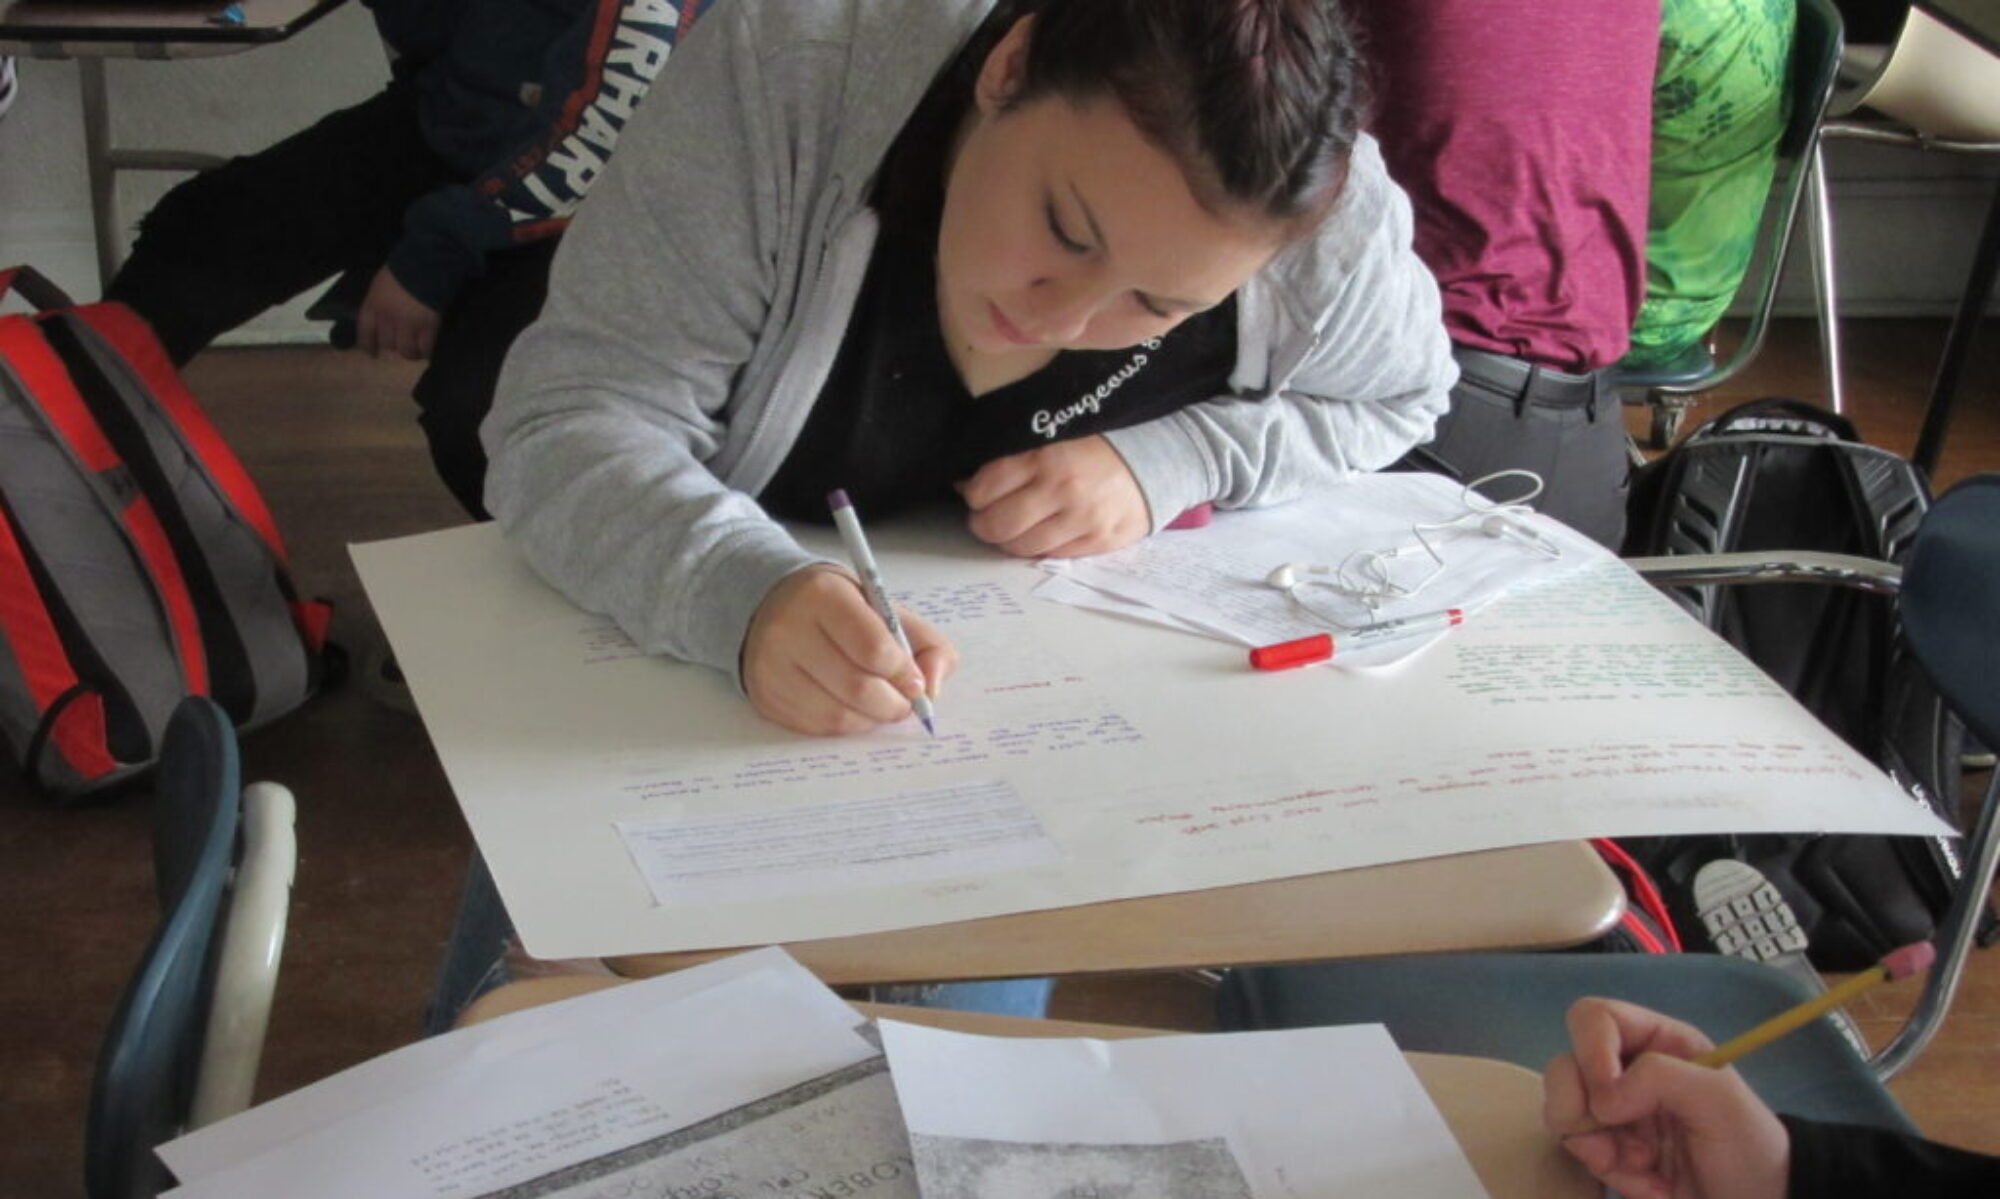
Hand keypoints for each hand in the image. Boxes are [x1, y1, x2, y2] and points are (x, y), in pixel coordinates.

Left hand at [355, 267, 440, 360]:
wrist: (426, 263)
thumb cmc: (402, 266)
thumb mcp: (382, 283)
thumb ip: (380, 301)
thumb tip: (384, 315)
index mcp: (372, 306)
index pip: (365, 334)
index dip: (368, 346)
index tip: (373, 354)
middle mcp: (387, 319)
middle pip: (388, 345)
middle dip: (395, 346)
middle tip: (403, 344)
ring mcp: (407, 325)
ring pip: (407, 351)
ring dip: (412, 351)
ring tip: (418, 350)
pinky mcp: (427, 327)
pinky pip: (426, 347)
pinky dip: (427, 350)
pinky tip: (429, 349)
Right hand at [742, 566, 956, 734]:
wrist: (770, 606)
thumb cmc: (837, 608)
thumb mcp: (884, 607)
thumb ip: (925, 641)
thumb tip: (933, 689)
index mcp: (824, 596)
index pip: (873, 648)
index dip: (903, 673)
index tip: (916, 682)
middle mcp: (790, 630)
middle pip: (857, 687)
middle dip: (893, 704)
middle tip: (905, 703)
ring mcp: (772, 667)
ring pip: (838, 714)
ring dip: (871, 718)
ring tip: (880, 705)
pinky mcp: (766, 697)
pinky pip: (818, 727)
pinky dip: (846, 724)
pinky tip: (852, 707)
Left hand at [959, 435, 1149, 557]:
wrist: (1158, 456)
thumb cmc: (1098, 443)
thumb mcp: (1053, 434)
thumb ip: (1013, 455)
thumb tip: (967, 483)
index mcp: (1045, 455)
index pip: (984, 489)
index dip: (974, 494)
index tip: (979, 492)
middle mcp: (1062, 489)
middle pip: (996, 525)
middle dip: (984, 523)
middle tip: (989, 516)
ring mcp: (1082, 519)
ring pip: (1020, 547)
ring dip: (1009, 540)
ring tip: (1015, 527)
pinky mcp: (1099, 542)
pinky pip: (1050, 556)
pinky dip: (1040, 548)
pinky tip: (1043, 532)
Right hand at [1543, 998, 1789, 1198]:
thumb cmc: (1749, 1146)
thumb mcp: (1718, 1100)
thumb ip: (1660, 1078)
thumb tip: (1602, 1099)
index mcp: (1656, 1042)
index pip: (1593, 1018)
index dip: (1590, 1050)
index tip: (1609, 1095)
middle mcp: (1626, 1070)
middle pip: (1564, 1067)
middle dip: (1578, 1108)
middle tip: (1609, 1143)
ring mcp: (1614, 1113)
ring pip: (1563, 1114)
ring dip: (1597, 1148)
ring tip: (1643, 1169)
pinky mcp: (1609, 1151)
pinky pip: (1580, 1155)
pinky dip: (1610, 1174)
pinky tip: (1651, 1185)